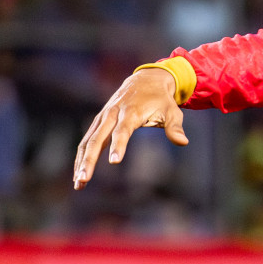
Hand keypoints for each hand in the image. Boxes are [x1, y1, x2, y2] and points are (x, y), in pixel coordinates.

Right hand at [73, 67, 187, 187]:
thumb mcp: (172, 111)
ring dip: (81, 161)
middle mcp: (112, 114)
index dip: (118, 146)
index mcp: (131, 112)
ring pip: (88, 141)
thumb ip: (174, 127)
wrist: (145, 79)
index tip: (114, 162)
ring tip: (79, 184)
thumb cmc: (161, 99)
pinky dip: (82, 156)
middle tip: (84, 179)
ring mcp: (103, 117)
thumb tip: (183, 142)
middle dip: (90, 159)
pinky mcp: (99, 121)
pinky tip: (79, 174)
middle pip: (98, 138)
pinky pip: (87, 140)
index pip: (122, 131)